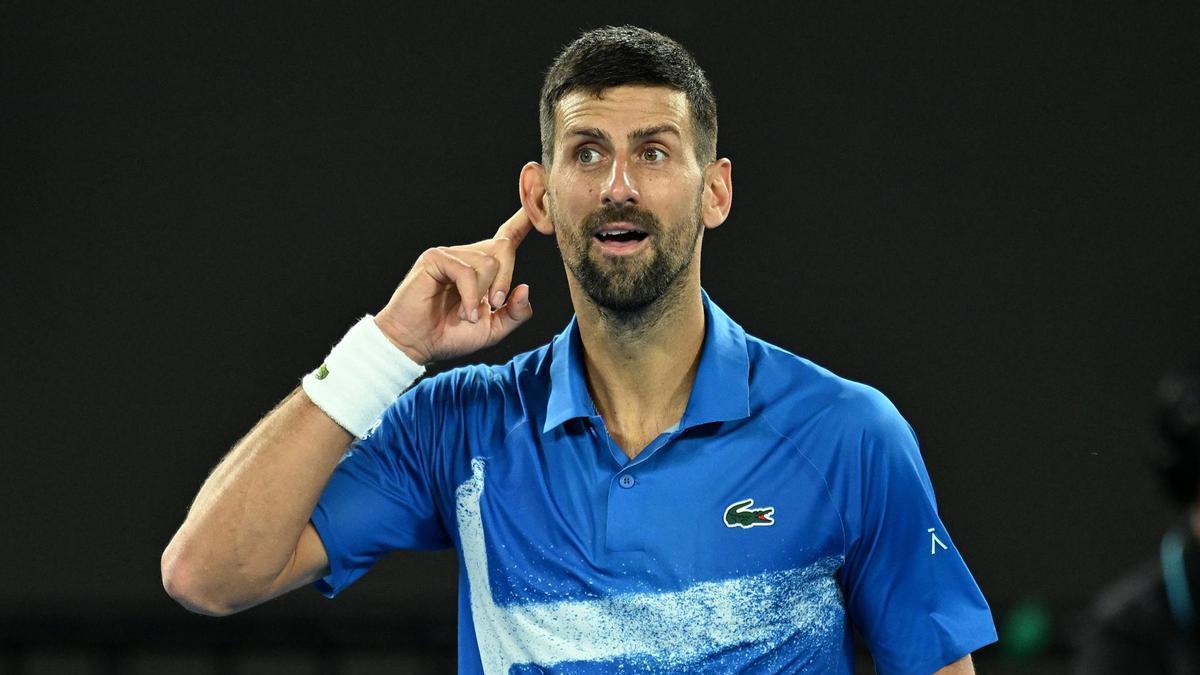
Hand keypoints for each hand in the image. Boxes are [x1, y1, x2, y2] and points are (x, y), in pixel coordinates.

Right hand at [374, 208, 535, 364]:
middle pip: (504, 247)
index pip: (507, 236)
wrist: (415, 345)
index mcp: (482, 268)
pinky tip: (464, 312)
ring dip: (483, 294)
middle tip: (494, 306)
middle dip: (505, 279)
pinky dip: (470, 296)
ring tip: (469, 315)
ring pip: (488, 261)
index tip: (539, 188)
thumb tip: (525, 288)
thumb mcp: (493, 329)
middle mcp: (467, 255)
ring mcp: (450, 254)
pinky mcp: (434, 258)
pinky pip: (467, 271)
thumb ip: (515, 312)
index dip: (524, 218)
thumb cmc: (449, 336)